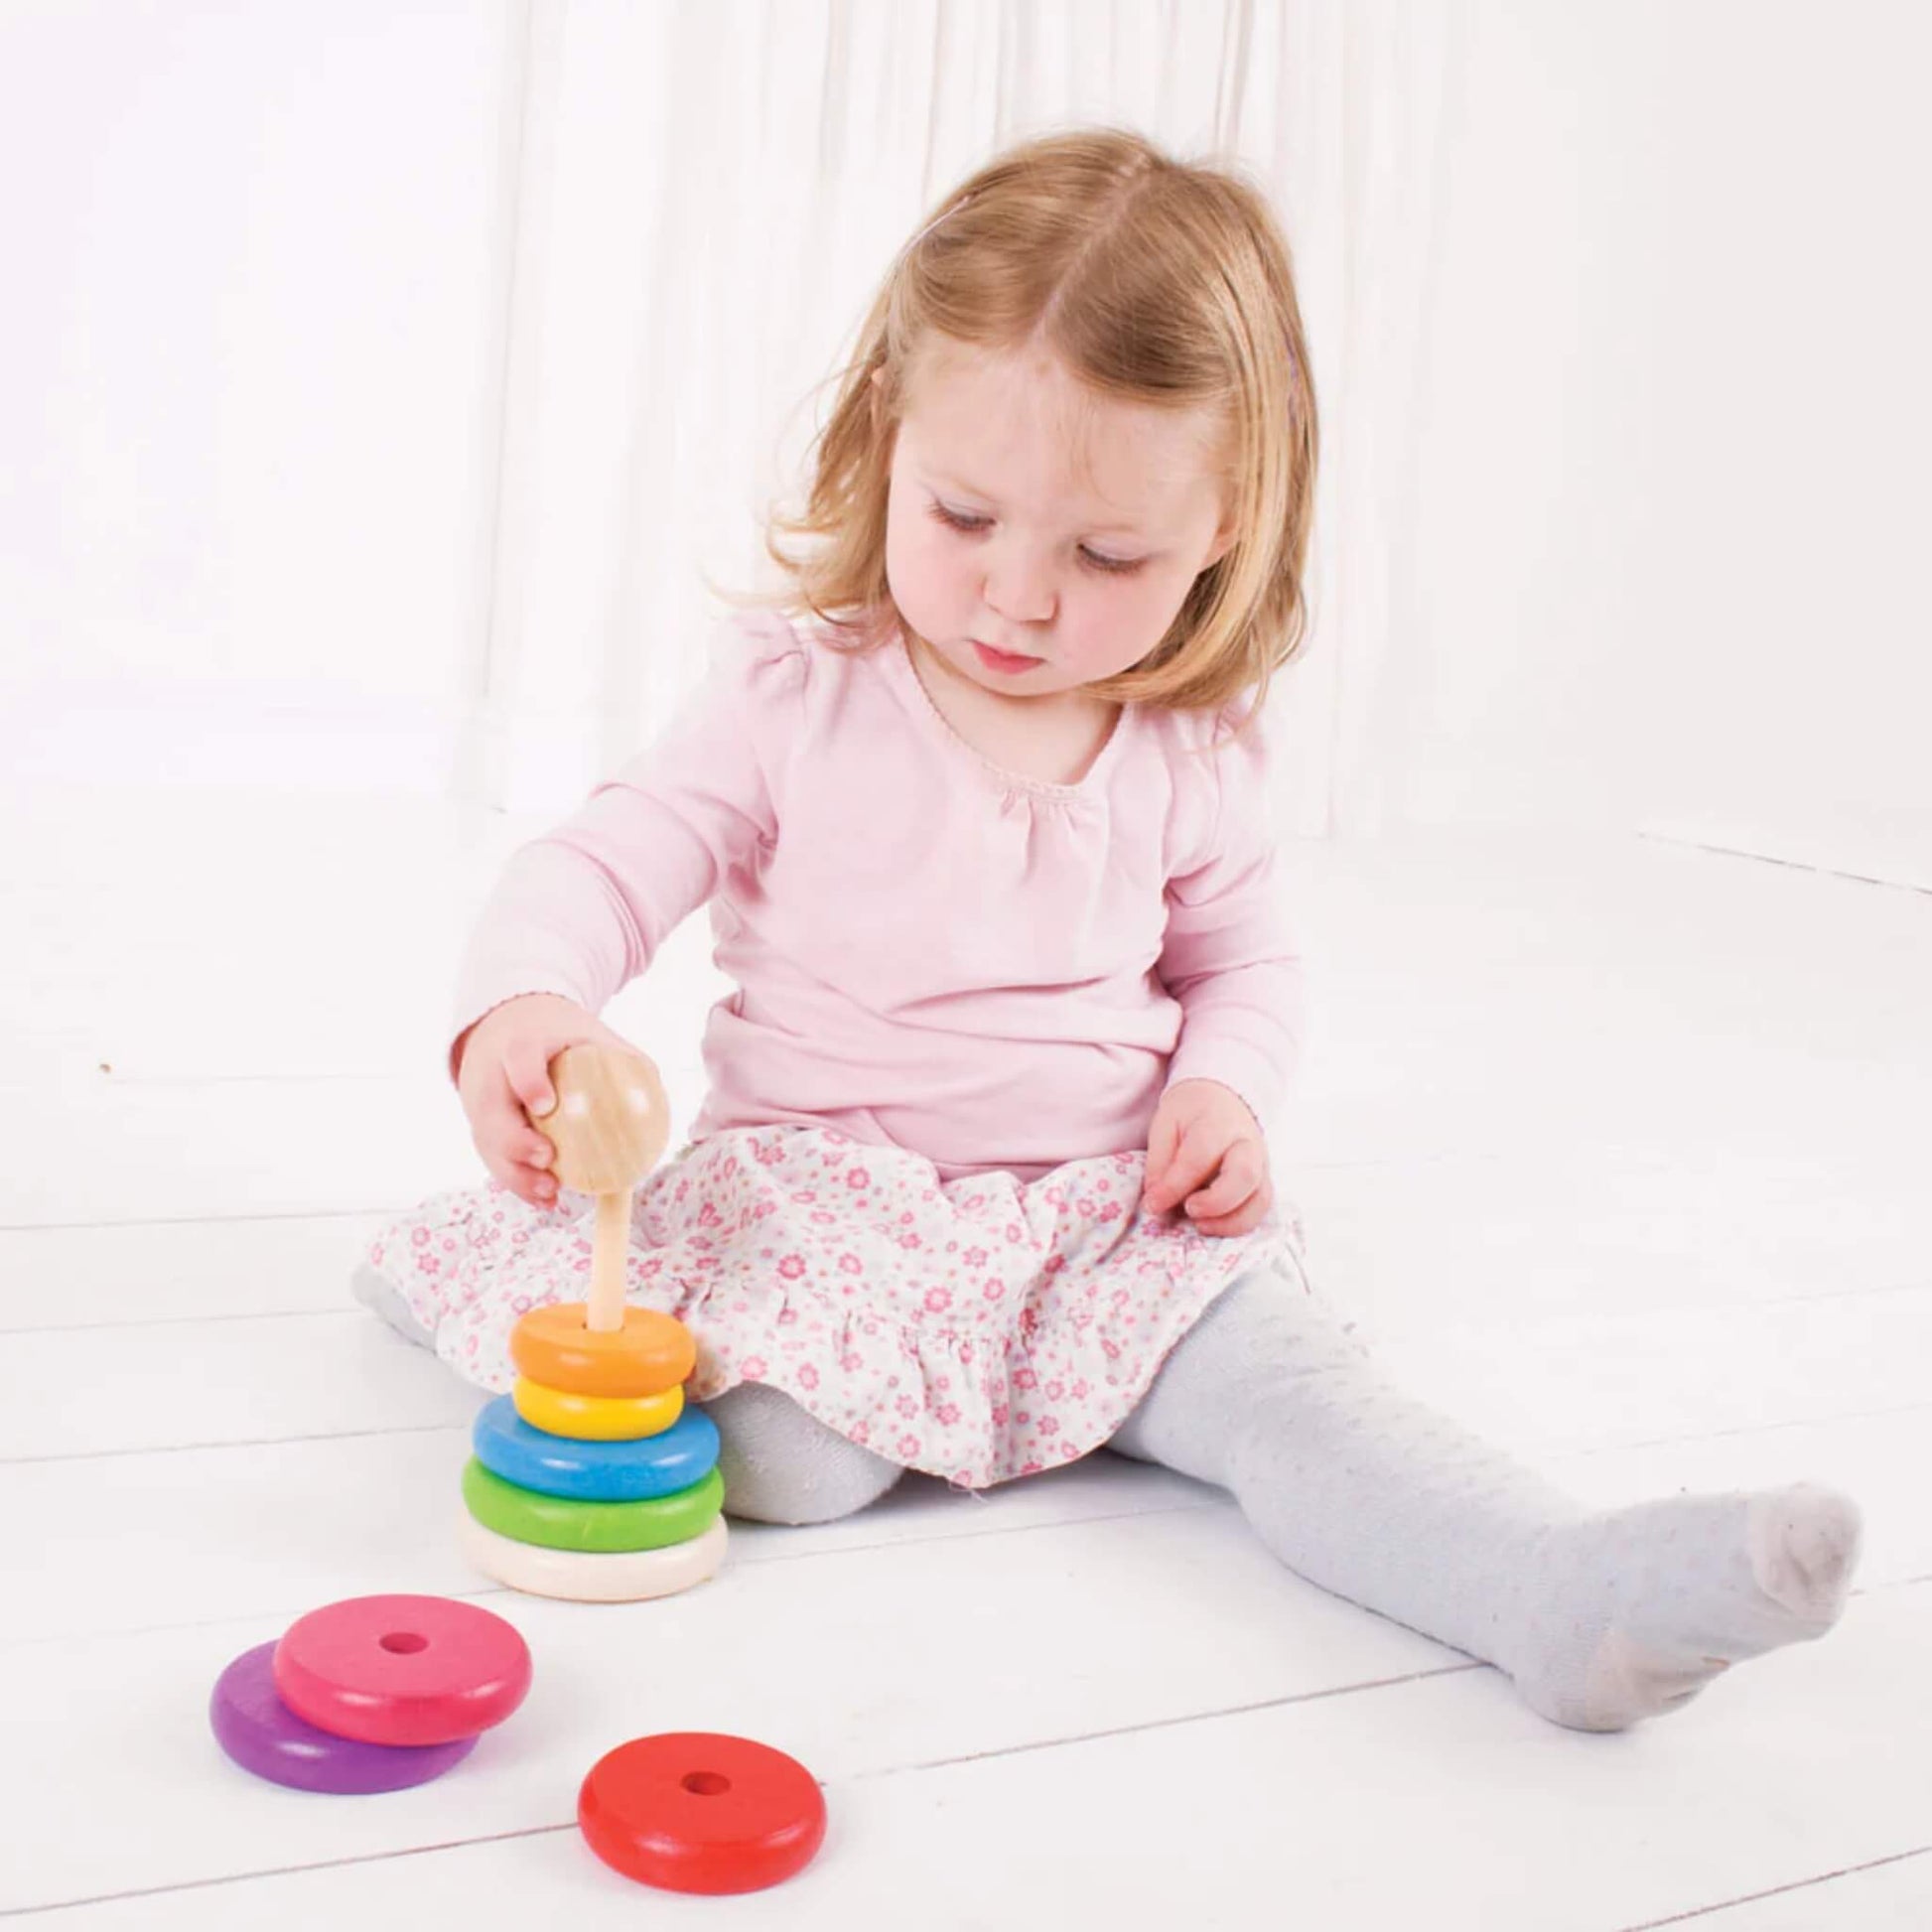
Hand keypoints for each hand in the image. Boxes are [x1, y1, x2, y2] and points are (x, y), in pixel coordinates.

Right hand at [453, 993, 647, 1207]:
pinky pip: (492, 1159)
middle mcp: (491, 1075)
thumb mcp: (586, 1032)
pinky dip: (517, 1183)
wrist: (505, 1027)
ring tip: (550, 1192)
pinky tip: (544, 1200)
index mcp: (520, 1043)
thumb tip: (657, 1093)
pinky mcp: (478, 1128)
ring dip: (516, 1174)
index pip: (519, 1059)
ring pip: (487, 1144)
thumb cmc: (557, 1036)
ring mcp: (478, 1105)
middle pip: (492, 1111)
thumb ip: (620, 1056)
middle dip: (515, 1140)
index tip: (546, 1105)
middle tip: (547, 1158)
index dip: (528, 1082)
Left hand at [1141, 1079, 1271, 1236]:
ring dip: (1230, 1221)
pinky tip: (1213, 1226)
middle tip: (1188, 1210)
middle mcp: (1247, 1144)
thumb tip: (1156, 1202)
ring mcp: (1261, 1165)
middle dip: (1215, 1202)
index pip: (1199, 1157)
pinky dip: (1239, 1225)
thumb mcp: (1165, 1126)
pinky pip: (1261, 1210)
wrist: (1222, 1101)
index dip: (1175, 1186)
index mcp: (1218, 1123)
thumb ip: (1159, 1163)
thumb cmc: (1190, 1116)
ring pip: (1259, 1199)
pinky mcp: (1263, 1182)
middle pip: (1243, 1176)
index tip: (1153, 1204)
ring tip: (1199, 1225)